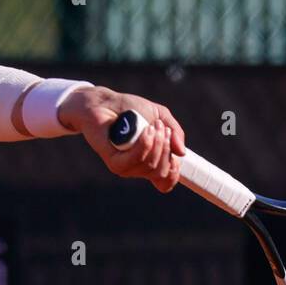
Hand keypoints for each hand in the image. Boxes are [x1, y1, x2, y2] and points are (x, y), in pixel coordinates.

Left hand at [58, 86, 185, 192]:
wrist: (104, 102)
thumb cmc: (129, 108)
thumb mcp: (160, 116)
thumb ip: (175, 132)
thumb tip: (181, 153)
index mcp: (149, 160)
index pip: (165, 182)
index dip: (175, 172)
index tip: (176, 155)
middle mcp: (137, 167)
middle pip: (161, 173)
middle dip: (167, 148)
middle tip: (162, 128)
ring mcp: (125, 166)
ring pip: (150, 166)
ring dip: (157, 143)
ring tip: (151, 125)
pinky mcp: (113, 161)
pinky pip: (135, 160)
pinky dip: (144, 144)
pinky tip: (145, 131)